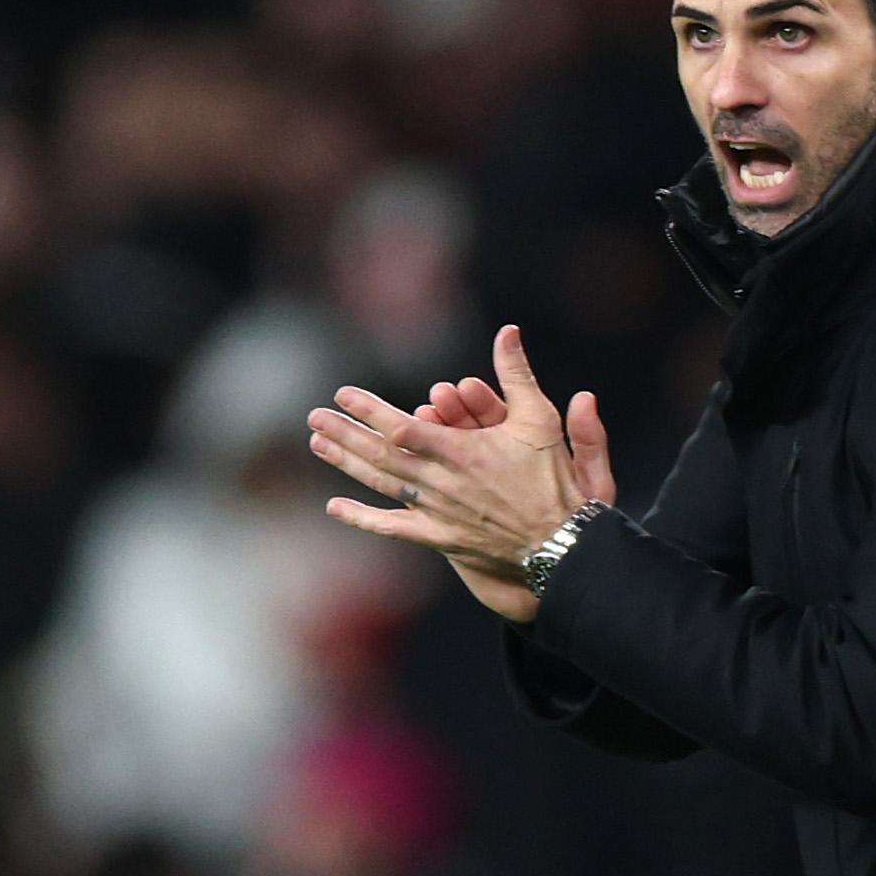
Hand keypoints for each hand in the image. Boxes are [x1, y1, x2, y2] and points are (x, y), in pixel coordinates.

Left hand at [309, 326, 613, 622]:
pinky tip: (335, 508)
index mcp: (460, 452)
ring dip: (347, 464)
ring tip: (319, 444)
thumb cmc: (553, 479)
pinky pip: (394, 528)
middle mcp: (440, 482)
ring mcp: (436, 512)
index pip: (401, 427)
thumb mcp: (540, 418)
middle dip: (346, 433)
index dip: (370, 410)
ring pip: (382, 485)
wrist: (561, 542)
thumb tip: (507, 332)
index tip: (343, 394)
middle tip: (314, 416)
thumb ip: (518, 374)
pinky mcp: (440, 537)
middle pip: (381, 455)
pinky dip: (362, 519)